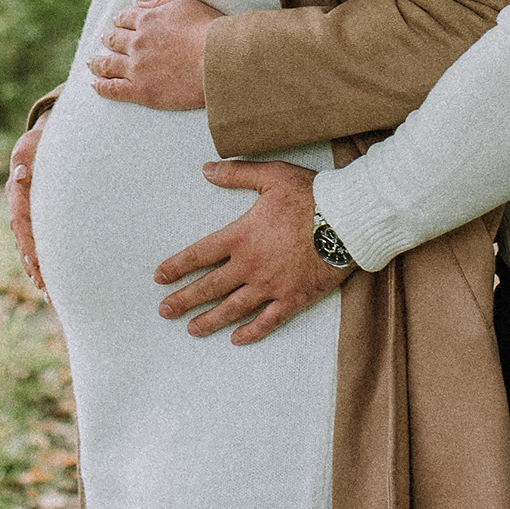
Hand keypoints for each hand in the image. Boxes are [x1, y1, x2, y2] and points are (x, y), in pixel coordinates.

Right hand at [7, 118, 46, 294]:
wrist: (45, 140)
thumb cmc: (42, 140)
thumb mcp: (32, 142)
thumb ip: (25, 155)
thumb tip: (21, 173)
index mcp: (18, 192)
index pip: (21, 221)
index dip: (28, 242)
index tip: (35, 262)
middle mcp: (19, 208)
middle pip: (24, 242)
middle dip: (34, 265)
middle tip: (45, 287)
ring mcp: (28, 215)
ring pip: (30, 248)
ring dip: (39, 271)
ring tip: (50, 295)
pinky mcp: (38, 220)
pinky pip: (38, 245)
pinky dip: (44, 264)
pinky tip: (52, 284)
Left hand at [90, 0, 220, 109]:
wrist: (219, 62)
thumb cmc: (210, 31)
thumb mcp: (186, 4)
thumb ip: (161, 3)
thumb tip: (140, 1)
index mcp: (148, 20)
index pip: (126, 18)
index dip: (121, 20)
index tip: (118, 23)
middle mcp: (138, 42)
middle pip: (114, 39)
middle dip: (108, 39)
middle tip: (105, 40)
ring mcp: (137, 68)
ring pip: (108, 64)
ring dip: (97, 63)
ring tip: (92, 63)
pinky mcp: (141, 91)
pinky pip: (113, 89)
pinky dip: (101, 86)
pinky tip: (95, 85)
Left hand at [154, 160, 356, 345]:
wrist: (350, 220)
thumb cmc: (312, 195)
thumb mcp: (272, 176)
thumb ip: (237, 174)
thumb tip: (207, 169)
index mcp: (242, 236)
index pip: (200, 255)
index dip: (177, 267)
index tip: (160, 278)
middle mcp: (251, 265)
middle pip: (209, 287)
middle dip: (184, 300)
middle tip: (164, 311)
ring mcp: (272, 285)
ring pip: (233, 308)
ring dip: (210, 321)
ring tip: (192, 330)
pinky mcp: (294, 298)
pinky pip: (268, 321)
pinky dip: (251, 332)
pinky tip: (237, 339)